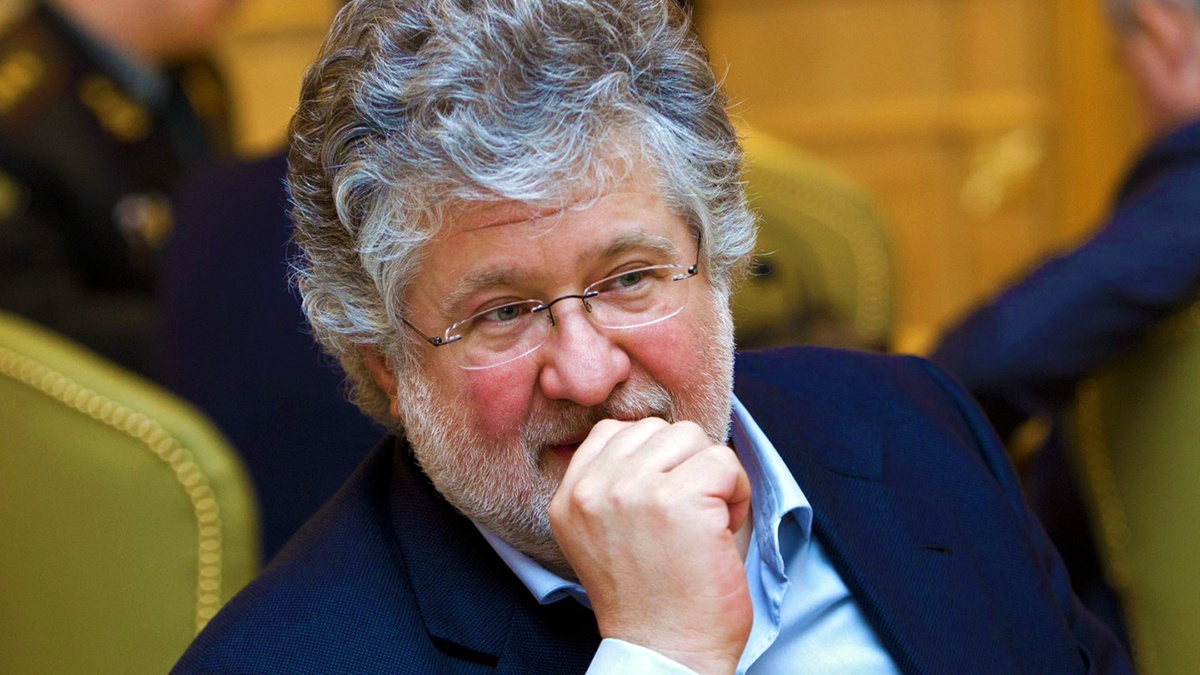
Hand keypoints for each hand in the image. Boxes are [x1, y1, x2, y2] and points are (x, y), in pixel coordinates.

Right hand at [549, 418, 752, 674]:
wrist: (667, 654)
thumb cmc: (650, 602)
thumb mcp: (602, 536)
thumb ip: (613, 486)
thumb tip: (658, 438)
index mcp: (570, 498)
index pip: (612, 432)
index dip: (654, 457)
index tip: (665, 499)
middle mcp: (593, 490)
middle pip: (657, 430)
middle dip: (685, 466)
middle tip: (691, 516)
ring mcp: (634, 491)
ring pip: (692, 438)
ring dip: (712, 476)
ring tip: (707, 522)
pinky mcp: (678, 500)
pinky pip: (724, 461)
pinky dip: (738, 492)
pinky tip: (724, 530)